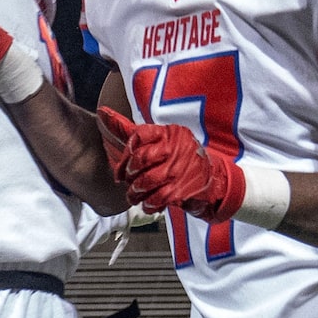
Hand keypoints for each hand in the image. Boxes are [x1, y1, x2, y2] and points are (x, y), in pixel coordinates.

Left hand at [118, 123, 246, 221]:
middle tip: (127, 181)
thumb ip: (132, 131)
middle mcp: (176, 147)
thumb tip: (103, 113)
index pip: (139, 135)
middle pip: (141, 159)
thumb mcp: (163, 141)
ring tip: (134, 196)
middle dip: (129, 174)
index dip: (126, 153)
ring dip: (135, 192)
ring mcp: (180, 169)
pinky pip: (157, 198)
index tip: (123, 166)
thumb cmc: (182, 160)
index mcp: (170, 133)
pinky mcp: (183, 189)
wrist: (214, 182)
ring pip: (146, 180)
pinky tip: (148, 204)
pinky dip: (149, 204)